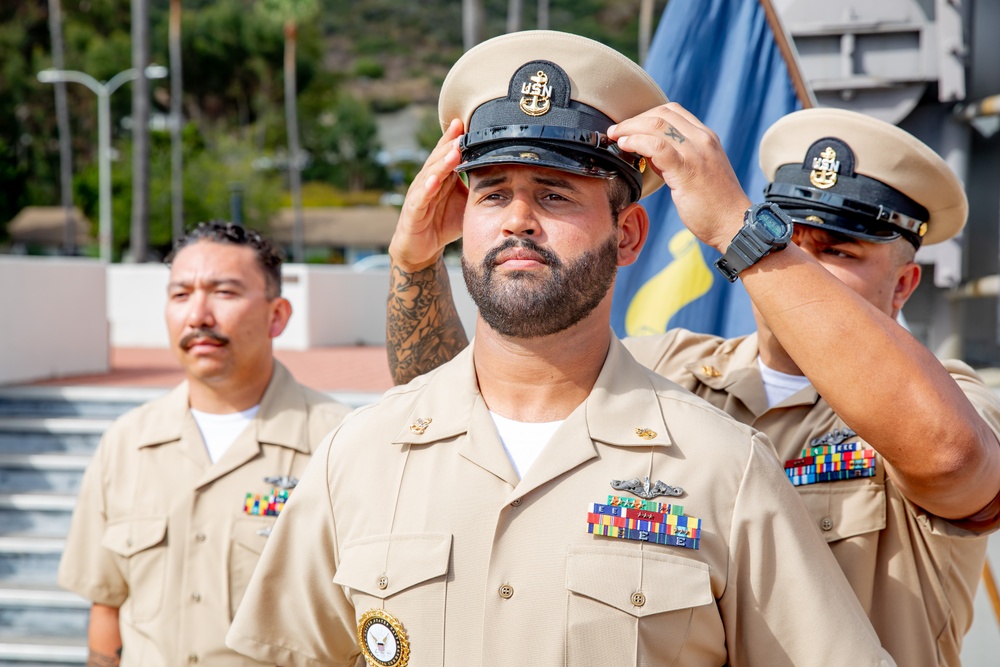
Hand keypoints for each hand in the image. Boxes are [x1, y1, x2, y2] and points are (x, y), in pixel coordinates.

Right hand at [388, 119, 468, 270]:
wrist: (421, 249)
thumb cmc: (443, 223)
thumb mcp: (465, 203)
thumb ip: (479, 189)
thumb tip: (507, 177)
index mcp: (442, 176)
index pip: (448, 153)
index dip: (455, 138)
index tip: (467, 121)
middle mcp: (428, 180)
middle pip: (439, 158)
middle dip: (450, 143)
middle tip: (462, 129)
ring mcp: (419, 195)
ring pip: (430, 174)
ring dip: (442, 162)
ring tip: (454, 151)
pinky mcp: (413, 211)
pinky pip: (420, 198)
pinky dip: (427, 189)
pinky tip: (435, 181)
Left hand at [607, 102, 750, 251]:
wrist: (734, 224)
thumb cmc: (713, 205)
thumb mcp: (696, 173)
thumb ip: (674, 159)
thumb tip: (648, 153)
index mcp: (706, 138)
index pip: (673, 112)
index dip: (646, 116)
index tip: (630, 128)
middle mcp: (703, 140)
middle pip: (662, 114)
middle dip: (634, 120)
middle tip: (616, 132)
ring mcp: (696, 153)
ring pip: (657, 125)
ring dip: (630, 128)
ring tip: (616, 138)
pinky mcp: (687, 170)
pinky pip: (657, 146)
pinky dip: (636, 142)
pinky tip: (626, 146)